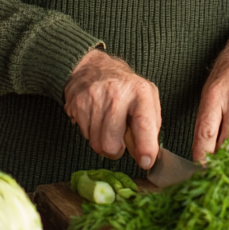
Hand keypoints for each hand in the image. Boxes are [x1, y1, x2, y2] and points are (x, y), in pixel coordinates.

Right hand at [64, 48, 160, 168]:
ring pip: (96, 144)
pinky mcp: (77, 104)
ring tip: (108, 127)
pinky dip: (91, 133)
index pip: (144, 123)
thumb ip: (151, 126)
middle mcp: (118, 94)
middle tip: (119, 140)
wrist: (93, 67)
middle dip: (116, 150)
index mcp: (141, 92)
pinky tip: (96, 119)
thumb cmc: (126, 88)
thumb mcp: (147, 99)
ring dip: (103, 143)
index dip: (145, 147)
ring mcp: (95, 98)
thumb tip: (148, 156)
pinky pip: (84, 135)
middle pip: (112, 143)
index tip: (146, 162)